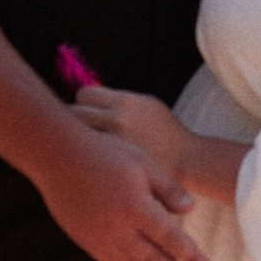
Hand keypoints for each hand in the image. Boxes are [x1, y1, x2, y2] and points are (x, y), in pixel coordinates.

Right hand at [37, 121, 208, 260]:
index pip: (172, 240)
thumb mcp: (143, 162)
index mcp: (136, 208)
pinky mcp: (85, 239)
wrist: (56, 156)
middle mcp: (119, 229)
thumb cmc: (104, 153)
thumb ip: (168, 187)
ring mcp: (100, 237)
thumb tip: (191, 209)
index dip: (192, 258)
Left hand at [67, 81, 188, 179]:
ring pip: (76, 137)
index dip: (84, 102)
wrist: (187, 161)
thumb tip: (87, 99)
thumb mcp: (146, 105)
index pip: (84, 94)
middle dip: (75, 120)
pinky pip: (87, 158)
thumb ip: (116, 101)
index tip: (88, 111)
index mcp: (125, 103)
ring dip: (77, 140)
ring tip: (84, 147)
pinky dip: (87, 158)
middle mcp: (116, 121)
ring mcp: (113, 145)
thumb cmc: (165, 132)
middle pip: (74, 113)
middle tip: (80, 130)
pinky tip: (94, 163)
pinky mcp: (113, 166)